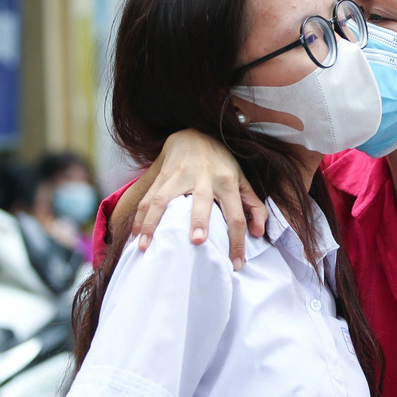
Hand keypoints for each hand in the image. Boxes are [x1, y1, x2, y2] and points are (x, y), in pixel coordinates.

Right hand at [133, 129, 266, 269]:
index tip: (236, 264)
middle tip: (196, 242)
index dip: (237, 241)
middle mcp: (203, 178)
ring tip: (146, 247)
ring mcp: (179, 175)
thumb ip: (253, 205)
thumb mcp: (241, 178)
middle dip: (199, 220)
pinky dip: (141, 217)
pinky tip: (137, 235)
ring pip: (164, 199)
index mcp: (227, 181)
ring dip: (154, 223)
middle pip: (201, 201)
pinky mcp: (162, 175)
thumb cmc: (221, 161)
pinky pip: (148, 197)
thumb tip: (259, 233)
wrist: (194, 132)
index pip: (236, 215)